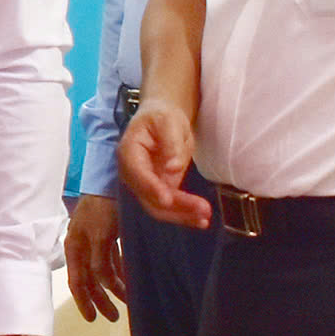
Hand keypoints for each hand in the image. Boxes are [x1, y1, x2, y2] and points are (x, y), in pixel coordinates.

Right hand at [64, 193, 125, 321]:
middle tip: (115, 317)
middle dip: (100, 300)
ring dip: (113, 286)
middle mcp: (80, 244)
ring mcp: (92, 238)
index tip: (94, 318)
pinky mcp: (106, 231)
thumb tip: (108, 284)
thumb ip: (101, 261)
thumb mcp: (100, 235)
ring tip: (126, 300)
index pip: (77, 281)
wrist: (111, 176)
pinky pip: (110, 257)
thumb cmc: (102, 206)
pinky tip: (128, 278)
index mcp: (74, 246)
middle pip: (88, 280)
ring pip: (100, 270)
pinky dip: (118, 270)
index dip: (85, 302)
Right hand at [117, 98, 210, 229]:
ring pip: (159, 207)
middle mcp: (133, 173)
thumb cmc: (162, 116)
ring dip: (181, 215)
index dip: (152, 188)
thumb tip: (173, 169)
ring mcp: (145, 184)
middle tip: (202, 211)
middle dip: (175, 207)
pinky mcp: (159, 190)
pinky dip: (184, 213)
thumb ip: (171, 143)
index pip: (138, 174)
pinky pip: (170, 207)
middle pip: (149, 197)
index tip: (168, 199)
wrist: (162, 119)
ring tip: (205, 219)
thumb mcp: (169, 121)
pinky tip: (201, 219)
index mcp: (129, 152)